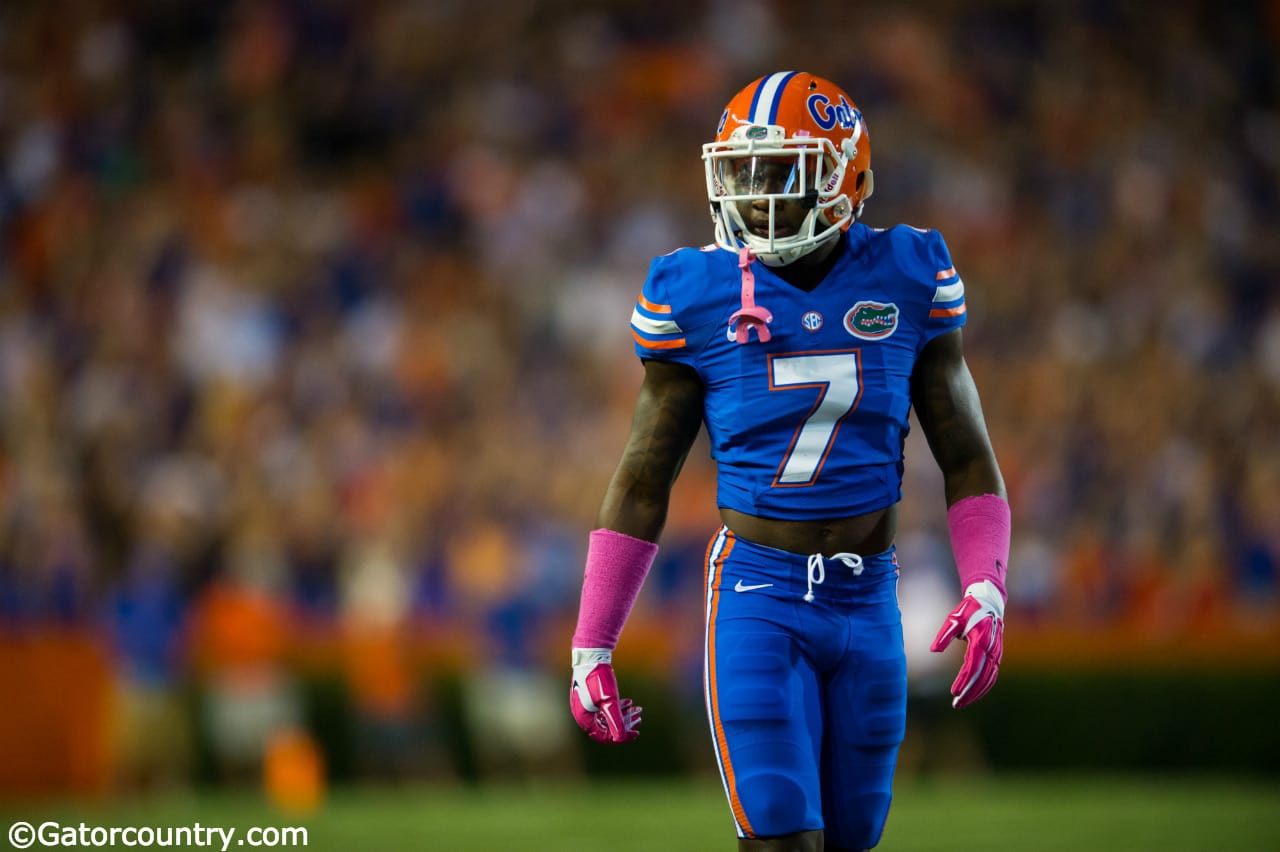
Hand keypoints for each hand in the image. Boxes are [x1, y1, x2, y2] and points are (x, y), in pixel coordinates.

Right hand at [570, 648, 640, 743]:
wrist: (591, 654)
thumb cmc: (598, 678)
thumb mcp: (609, 701)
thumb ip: (615, 721)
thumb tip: (620, 739)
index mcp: (584, 719)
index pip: (604, 736)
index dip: (622, 737)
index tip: (636, 732)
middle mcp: (583, 714)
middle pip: (606, 726)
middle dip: (625, 723)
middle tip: (639, 718)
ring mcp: (585, 705)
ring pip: (606, 716)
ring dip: (623, 714)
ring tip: (637, 709)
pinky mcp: (589, 696)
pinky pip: (604, 708)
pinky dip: (617, 707)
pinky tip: (628, 701)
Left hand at [930, 579, 1004, 707]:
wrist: (989, 603)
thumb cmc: (968, 611)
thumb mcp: (953, 619)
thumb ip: (944, 635)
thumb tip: (934, 650)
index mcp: (981, 640)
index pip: (973, 665)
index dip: (964, 680)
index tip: (954, 691)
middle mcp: (992, 649)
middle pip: (982, 676)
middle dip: (970, 692)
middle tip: (956, 704)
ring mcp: (997, 654)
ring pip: (989, 679)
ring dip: (977, 693)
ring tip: (961, 703)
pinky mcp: (997, 657)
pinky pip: (992, 676)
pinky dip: (984, 687)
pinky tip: (972, 694)